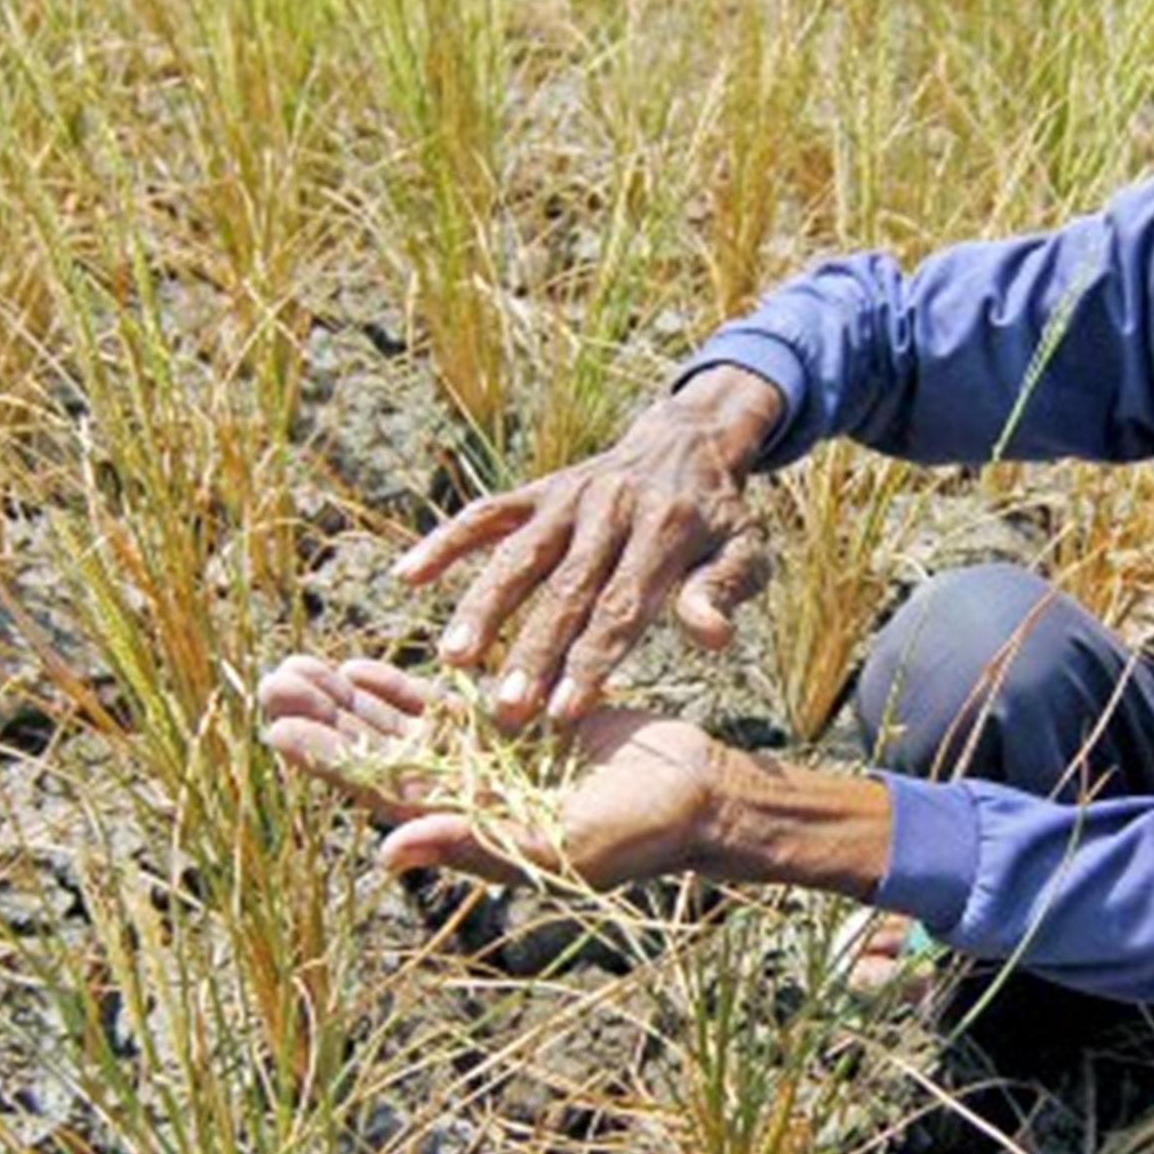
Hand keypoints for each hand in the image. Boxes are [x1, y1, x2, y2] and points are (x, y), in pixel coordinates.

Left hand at [261, 655, 720, 889]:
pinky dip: (400, 687)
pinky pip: (442, 706)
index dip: (330, 759)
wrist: (696, 797)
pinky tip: (359, 666)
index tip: (281, 728)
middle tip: (270, 680)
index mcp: (465, 828)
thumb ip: (473, 843)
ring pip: (399, 725)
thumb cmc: (638, 836)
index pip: (381, 790)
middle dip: (323, 718)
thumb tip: (387, 851)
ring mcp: (483, 760)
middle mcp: (463, 795)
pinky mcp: (510, 725)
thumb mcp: (558, 846)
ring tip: (295, 666)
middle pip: (377, 753)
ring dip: (348, 698)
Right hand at [395, 365, 781, 727]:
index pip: (622, 606)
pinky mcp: (538, 488)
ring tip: (453, 660)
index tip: (563, 713)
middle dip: (531, 653)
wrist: (690, 441)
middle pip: (564, 590)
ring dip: (481, 606)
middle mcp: (610, 508)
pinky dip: (445, 541)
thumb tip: (710, 634)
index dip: (591, 661)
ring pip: (517, 554)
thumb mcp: (747, 551)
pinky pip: (486, 513)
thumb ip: (723, 590)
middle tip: (504, 712)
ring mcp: (568, 496)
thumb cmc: (719, 519)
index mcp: (665, 530)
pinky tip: (406, 577)